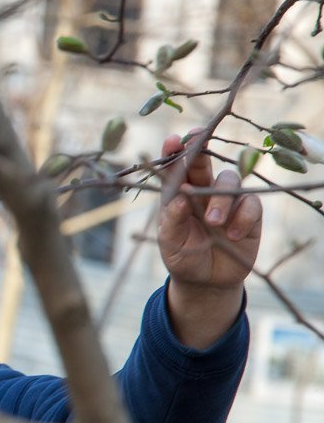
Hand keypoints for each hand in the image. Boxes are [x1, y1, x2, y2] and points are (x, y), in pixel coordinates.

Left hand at [158, 133, 261, 347]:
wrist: (207, 281)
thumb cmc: (183, 257)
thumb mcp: (171, 243)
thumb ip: (173, 220)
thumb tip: (179, 196)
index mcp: (178, 194)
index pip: (174, 169)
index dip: (173, 152)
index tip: (173, 140)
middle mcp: (202, 190)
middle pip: (204, 164)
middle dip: (201, 151)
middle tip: (198, 143)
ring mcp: (227, 200)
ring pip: (230, 181)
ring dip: (221, 199)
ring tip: (213, 223)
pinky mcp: (249, 213)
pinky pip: (251, 203)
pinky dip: (242, 217)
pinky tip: (232, 236)